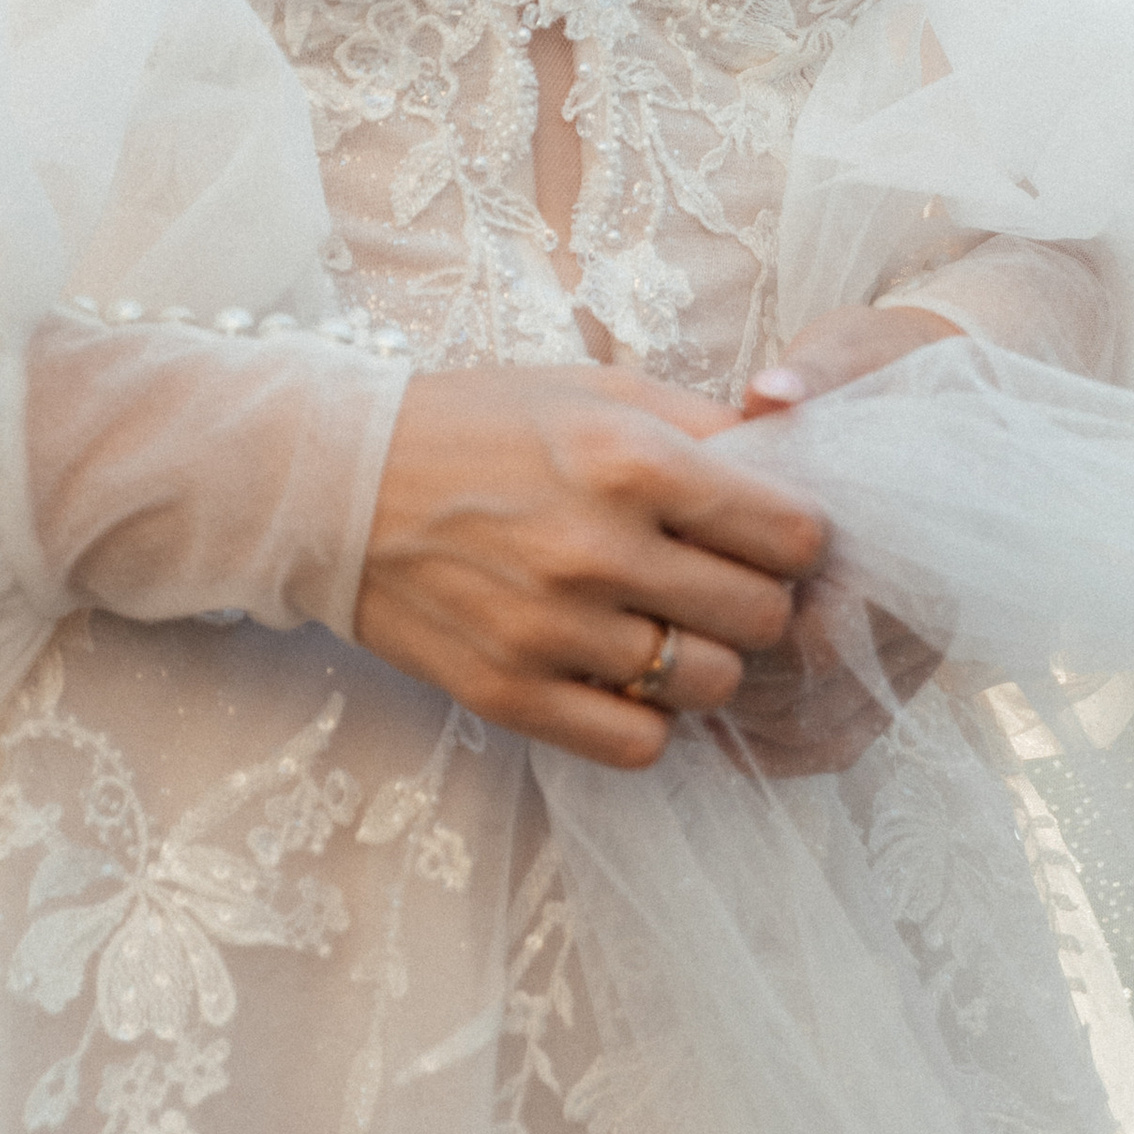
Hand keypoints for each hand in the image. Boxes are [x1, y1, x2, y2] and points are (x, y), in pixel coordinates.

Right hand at [352, 364, 828, 769]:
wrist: (338, 483)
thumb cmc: (476, 425)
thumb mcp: (592, 390)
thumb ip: (701, 423)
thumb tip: (794, 453)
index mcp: (628, 459)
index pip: (790, 533)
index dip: (794, 536)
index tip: (769, 534)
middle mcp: (598, 549)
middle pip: (763, 617)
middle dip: (759, 599)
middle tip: (722, 582)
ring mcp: (553, 631)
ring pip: (709, 686)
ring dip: (705, 660)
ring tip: (667, 626)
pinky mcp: (511, 694)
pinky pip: (639, 743)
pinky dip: (647, 716)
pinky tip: (622, 672)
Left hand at [718, 299, 959, 771]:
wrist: (959, 406)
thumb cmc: (889, 372)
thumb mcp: (856, 351)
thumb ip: (818, 371)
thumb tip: (770, 394)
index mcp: (906, 532)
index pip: (827, 627)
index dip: (748, 628)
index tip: (678, 598)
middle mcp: (920, 605)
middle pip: (814, 691)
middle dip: (733, 678)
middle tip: (656, 647)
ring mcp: (914, 646)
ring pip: (825, 727)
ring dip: (748, 720)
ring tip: (673, 680)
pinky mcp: (900, 667)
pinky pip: (842, 737)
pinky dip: (780, 743)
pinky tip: (719, 721)